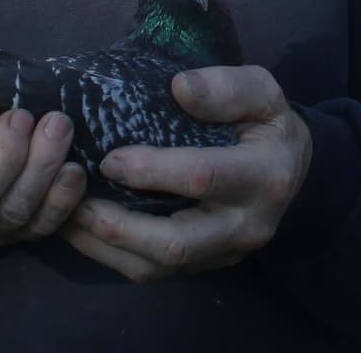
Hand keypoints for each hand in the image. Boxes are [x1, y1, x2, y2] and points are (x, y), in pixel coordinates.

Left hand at [63, 65, 310, 280]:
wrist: (292, 170)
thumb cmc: (268, 124)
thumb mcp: (263, 93)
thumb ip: (226, 88)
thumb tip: (180, 88)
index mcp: (262, 177)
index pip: (202, 179)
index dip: (153, 171)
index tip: (110, 158)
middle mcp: (245, 226)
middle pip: (176, 243)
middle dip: (121, 227)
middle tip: (76, 203)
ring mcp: (223, 253)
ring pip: (159, 267)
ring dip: (107, 248)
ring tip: (67, 218)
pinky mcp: (203, 265)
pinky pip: (154, 272)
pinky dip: (113, 255)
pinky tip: (83, 230)